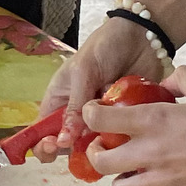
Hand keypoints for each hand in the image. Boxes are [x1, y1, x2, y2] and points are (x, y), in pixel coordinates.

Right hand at [30, 17, 163, 160]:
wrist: (142, 36)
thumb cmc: (105, 46)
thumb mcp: (84, 72)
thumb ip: (75, 106)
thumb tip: (63, 141)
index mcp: (59, 100)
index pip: (42, 130)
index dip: (43, 144)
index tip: (54, 147)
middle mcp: (77, 114)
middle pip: (68, 144)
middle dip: (75, 148)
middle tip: (86, 144)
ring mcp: (101, 119)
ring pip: (94, 145)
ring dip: (100, 143)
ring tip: (108, 135)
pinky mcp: (123, 120)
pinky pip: (118, 138)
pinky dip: (121, 139)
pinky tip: (126, 136)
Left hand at [74, 63, 185, 185]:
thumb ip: (180, 80)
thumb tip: (167, 83)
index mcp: (152, 119)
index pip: (97, 119)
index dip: (90, 115)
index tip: (96, 114)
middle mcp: (151, 152)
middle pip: (99, 162)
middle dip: (96, 154)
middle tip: (106, 147)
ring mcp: (164, 179)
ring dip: (119, 179)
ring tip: (130, 170)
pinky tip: (158, 178)